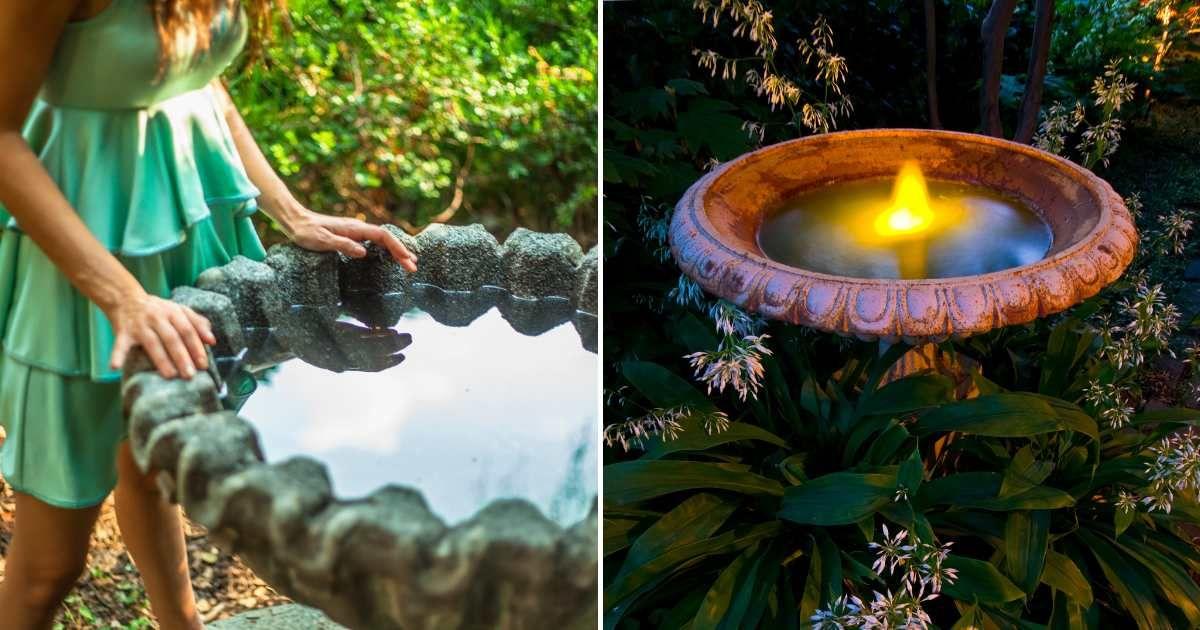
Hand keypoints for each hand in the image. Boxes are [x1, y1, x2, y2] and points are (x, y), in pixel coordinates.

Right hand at [107, 292, 214, 378]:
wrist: (125, 298)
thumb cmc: (158, 309)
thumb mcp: (179, 310)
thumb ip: (198, 323)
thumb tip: (212, 341)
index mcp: (173, 312)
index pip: (188, 330)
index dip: (196, 347)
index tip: (203, 364)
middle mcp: (157, 317)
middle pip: (172, 338)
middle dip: (182, 357)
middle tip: (190, 374)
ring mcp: (139, 325)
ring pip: (152, 343)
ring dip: (161, 360)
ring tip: (170, 375)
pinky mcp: (123, 332)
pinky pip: (120, 345)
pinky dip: (117, 356)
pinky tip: (115, 367)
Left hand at [284, 207, 417, 271]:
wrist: (295, 221)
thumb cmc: (306, 232)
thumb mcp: (322, 241)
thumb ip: (343, 245)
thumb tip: (364, 252)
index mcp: (354, 228)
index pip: (383, 237)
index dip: (397, 248)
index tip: (407, 260)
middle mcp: (358, 228)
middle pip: (386, 238)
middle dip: (402, 252)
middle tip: (413, 268)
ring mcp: (355, 231)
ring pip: (382, 240)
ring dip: (395, 251)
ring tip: (407, 263)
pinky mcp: (351, 235)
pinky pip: (374, 242)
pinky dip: (385, 249)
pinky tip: (388, 257)